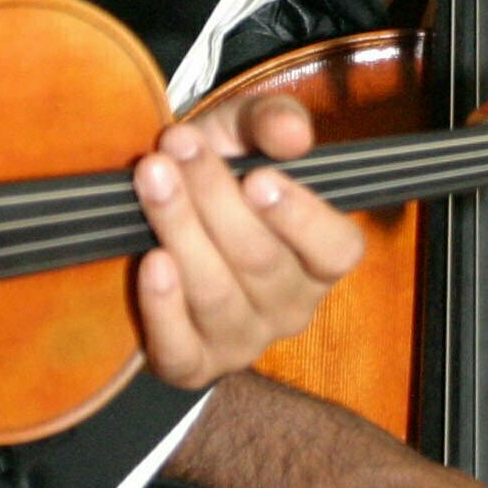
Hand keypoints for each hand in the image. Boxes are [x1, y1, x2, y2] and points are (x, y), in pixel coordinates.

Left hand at [133, 95, 365, 385]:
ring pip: (216, 294)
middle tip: (177, 146)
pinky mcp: (192, 364)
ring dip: (180, 230)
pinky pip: (181, 349)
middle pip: (261, 261)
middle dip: (215, 198)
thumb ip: (272, 122)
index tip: (257, 177)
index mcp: (321, 257)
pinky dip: (163, 307)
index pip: (336, 250)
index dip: (302, 218)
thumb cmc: (220, 169)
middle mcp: (291, 306)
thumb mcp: (244, 132)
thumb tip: (295, 135)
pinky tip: (150, 261)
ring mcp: (243, 340)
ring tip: (151, 177)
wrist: (165, 206)